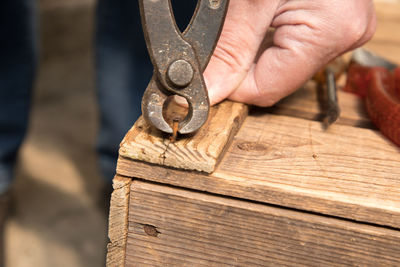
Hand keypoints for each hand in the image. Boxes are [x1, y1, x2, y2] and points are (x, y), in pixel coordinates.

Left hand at [204, 0, 375, 105]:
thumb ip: (229, 49)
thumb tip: (210, 90)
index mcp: (329, 31)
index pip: (265, 89)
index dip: (230, 85)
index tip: (207, 73)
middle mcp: (344, 34)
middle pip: (274, 77)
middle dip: (242, 63)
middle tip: (225, 35)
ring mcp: (342, 27)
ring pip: (281, 62)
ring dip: (254, 48)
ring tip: (247, 18)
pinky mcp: (334, 20)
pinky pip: (294, 44)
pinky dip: (269, 36)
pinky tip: (262, 17)